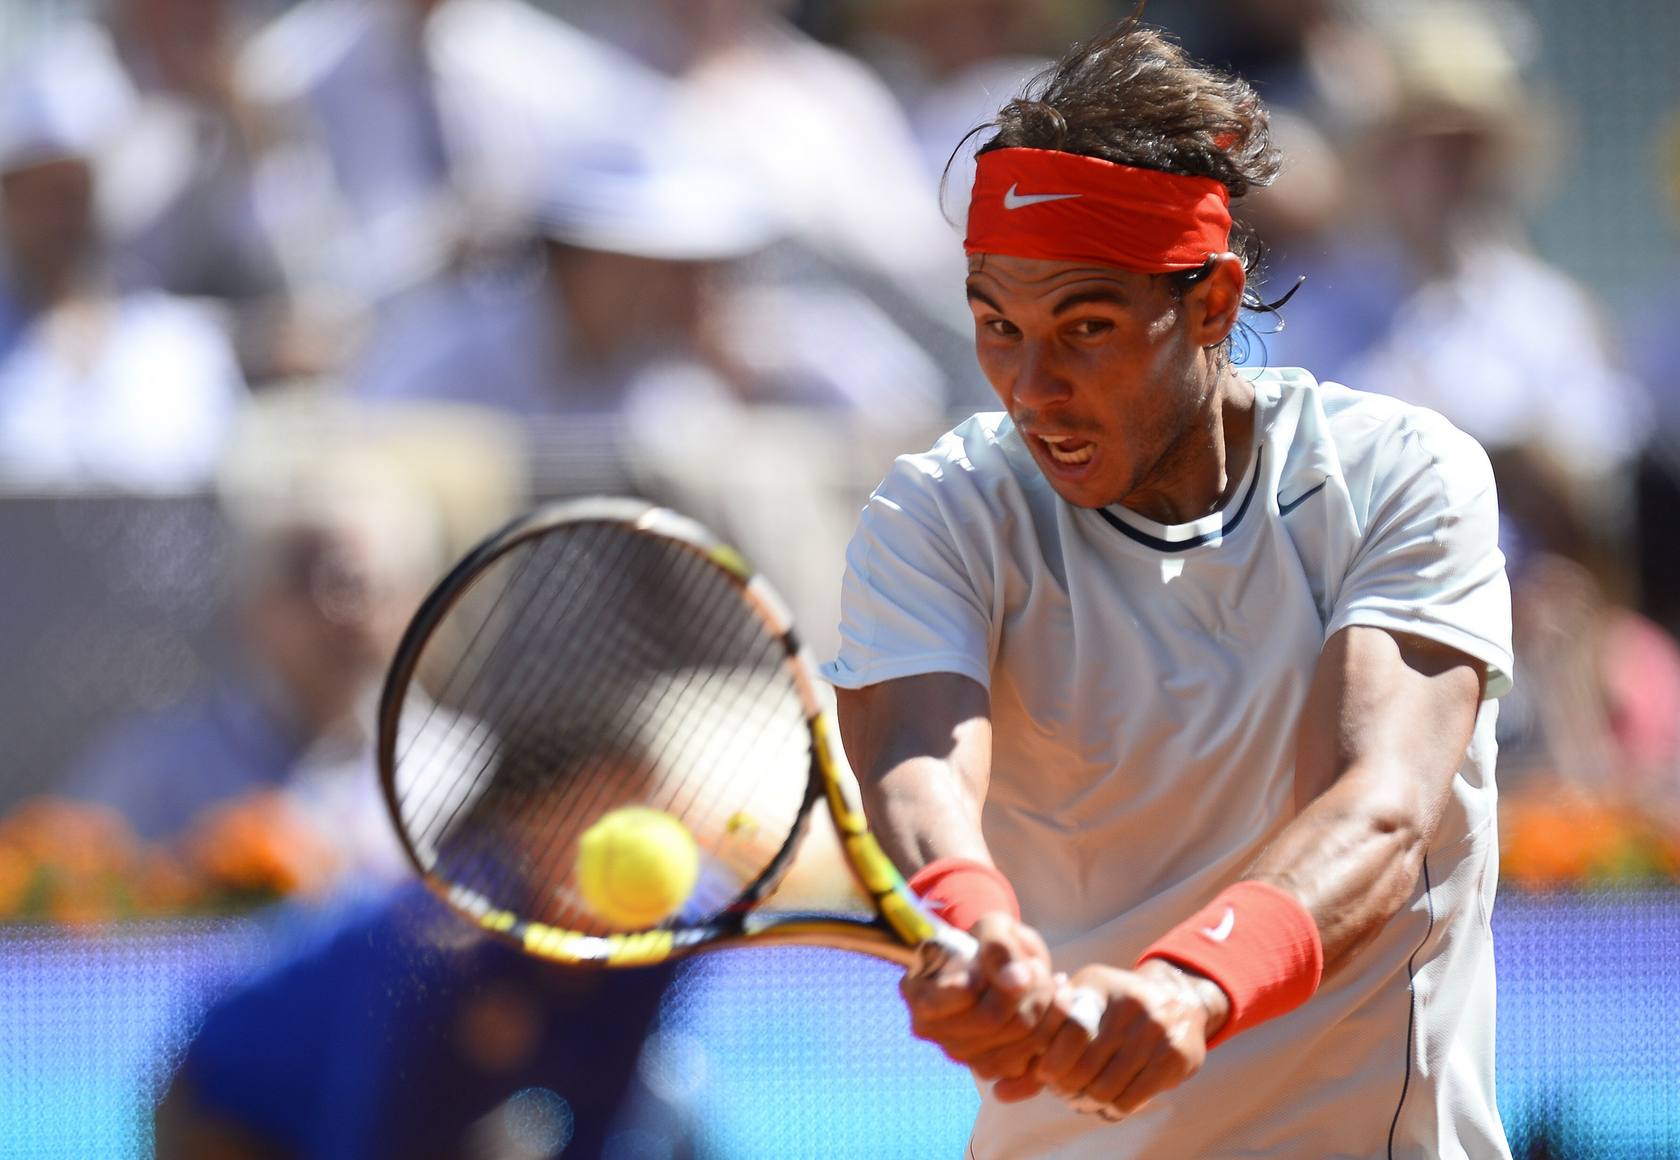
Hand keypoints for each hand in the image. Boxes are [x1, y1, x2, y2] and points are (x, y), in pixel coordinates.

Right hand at [901, 913, 1056, 1073]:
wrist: (997, 968)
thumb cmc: (987, 943)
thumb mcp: (992, 927)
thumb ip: (999, 947)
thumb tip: (1016, 981)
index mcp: (919, 991)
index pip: (966, 993)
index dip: (998, 978)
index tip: (1019, 962)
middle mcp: (931, 1028)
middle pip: (992, 1020)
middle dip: (1029, 991)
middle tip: (1039, 969)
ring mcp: (957, 1052)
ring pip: (1015, 1042)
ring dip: (1044, 1009)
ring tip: (1048, 983)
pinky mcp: (985, 1068)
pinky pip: (1028, 1061)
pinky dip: (1049, 1033)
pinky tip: (1051, 1008)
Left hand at [1027, 959, 1229, 1119]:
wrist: (1180, 999)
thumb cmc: (1113, 1010)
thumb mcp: (1080, 1007)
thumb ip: (1041, 1046)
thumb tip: (1000, 1093)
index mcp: (1097, 984)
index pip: (1066, 1029)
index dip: (1049, 1061)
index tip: (1046, 1073)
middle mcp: (1129, 1003)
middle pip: (1083, 1066)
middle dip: (1066, 1089)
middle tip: (1064, 1093)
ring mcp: (1156, 1029)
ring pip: (1105, 1087)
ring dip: (1088, 1103)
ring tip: (1084, 1099)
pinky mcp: (1177, 1056)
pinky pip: (1133, 1098)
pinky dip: (1113, 1109)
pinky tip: (1109, 1104)